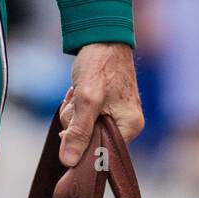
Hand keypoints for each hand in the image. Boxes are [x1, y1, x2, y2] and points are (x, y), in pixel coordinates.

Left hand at [58, 42, 143, 167]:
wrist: (101, 34)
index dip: (82, 143)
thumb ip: (79, 132)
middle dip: (76, 121)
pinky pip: (86, 114)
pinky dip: (77, 103)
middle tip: (75, 100)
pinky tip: (76, 89)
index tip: (72, 125)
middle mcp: (128, 123)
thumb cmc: (99, 64)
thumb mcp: (86, 100)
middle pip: (92, 139)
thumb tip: (68, 163)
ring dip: (74, 110)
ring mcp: (117, 113)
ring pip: (85, 126)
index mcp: (130, 127)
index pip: (103, 153)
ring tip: (76, 91)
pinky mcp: (107, 104)